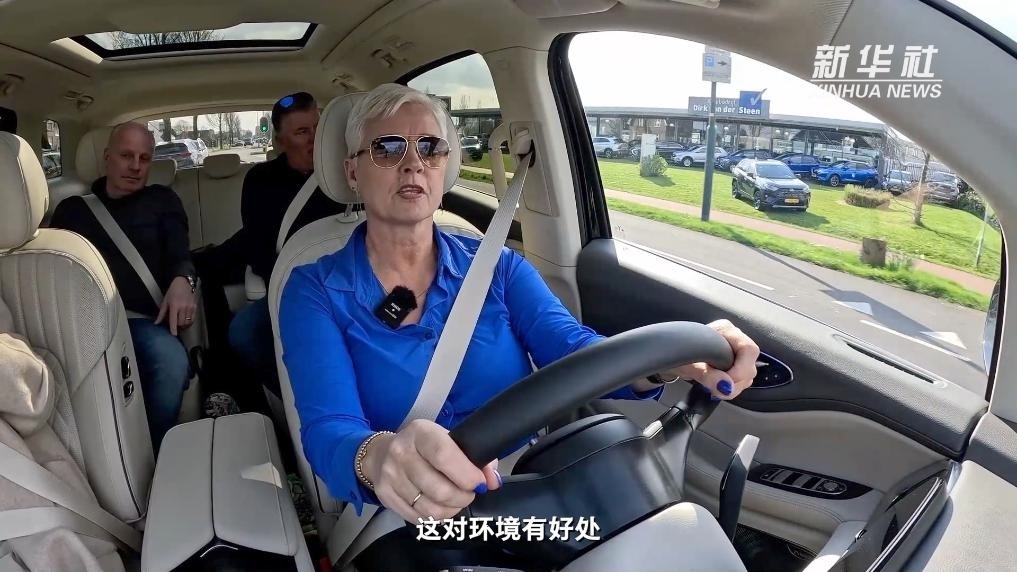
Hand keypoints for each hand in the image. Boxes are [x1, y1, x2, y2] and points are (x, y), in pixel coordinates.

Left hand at [155, 276, 196, 335]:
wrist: (183, 283)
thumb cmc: (173, 291)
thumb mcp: (165, 301)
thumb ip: (161, 313)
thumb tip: (156, 322)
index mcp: (174, 305)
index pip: (174, 320)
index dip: (173, 328)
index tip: (173, 334)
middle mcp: (183, 307)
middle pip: (181, 322)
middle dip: (177, 325)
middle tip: (174, 323)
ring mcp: (190, 307)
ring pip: (187, 322)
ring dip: (183, 324)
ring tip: (179, 321)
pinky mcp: (194, 307)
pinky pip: (192, 318)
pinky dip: (189, 321)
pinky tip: (185, 319)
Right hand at [362, 420, 501, 522]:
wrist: (381, 453)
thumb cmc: (422, 446)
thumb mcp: (446, 439)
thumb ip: (473, 455)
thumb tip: (493, 480)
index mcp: (421, 432)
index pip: (444, 456)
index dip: (467, 475)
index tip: (480, 483)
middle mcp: (401, 452)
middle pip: (438, 488)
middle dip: (463, 497)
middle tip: (470, 494)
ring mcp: (390, 475)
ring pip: (429, 507)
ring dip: (451, 510)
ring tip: (457, 502)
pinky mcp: (385, 495)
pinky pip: (417, 517)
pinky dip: (435, 517)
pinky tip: (441, 509)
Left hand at [674, 319, 759, 399]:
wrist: (669, 356)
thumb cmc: (676, 353)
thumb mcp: (688, 365)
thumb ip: (707, 375)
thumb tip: (725, 386)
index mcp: (724, 330)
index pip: (748, 350)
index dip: (740, 370)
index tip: (725, 384)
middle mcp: (733, 339)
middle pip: (750, 364)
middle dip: (736, 382)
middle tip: (718, 390)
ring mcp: (734, 352)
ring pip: (747, 375)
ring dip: (734, 387)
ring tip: (715, 389)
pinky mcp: (732, 365)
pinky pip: (740, 380)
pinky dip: (731, 388)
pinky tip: (718, 388)